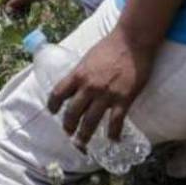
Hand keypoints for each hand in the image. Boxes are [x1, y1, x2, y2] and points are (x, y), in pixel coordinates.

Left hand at [47, 29, 155, 146]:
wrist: (132, 41)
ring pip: (90, 121)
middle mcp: (89, 86)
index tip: (53, 112)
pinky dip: (113, 134)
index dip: (52, 106)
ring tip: (82, 144)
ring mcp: (106, 94)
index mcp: (78, 74)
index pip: (58, 93)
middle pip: (72, 113)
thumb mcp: (88, 58)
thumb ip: (81, 73)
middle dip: (68, 127)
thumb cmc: (110, 46)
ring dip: (84, 136)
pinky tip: (113, 140)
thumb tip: (75, 85)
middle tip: (69, 134)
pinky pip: (115, 122)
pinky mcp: (123, 99)